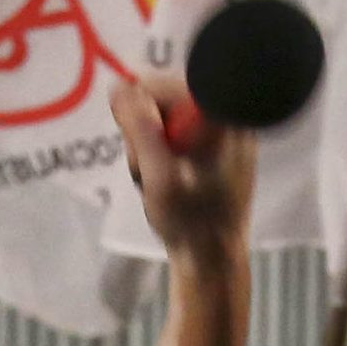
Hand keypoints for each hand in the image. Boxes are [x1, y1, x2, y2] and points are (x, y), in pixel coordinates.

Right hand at [108, 75, 256, 262]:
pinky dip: (162, 156)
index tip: (137, 141)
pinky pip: (177, 136)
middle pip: (165, 99)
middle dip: (145, 132)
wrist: (213, 261)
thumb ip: (139, 128)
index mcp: (221, 119)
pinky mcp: (217, 149)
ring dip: (150, 148)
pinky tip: (166, 181)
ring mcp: (223, 134)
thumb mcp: (158, 176)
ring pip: (167, 119)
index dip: (140, 109)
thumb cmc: (190, 224)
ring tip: (156, 182)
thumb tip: (119, 84)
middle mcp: (227, 118)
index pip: (166, 85)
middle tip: (147, 170)